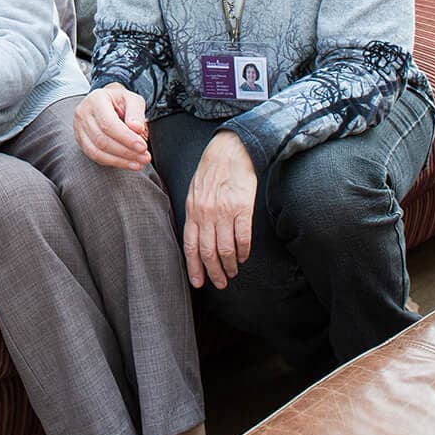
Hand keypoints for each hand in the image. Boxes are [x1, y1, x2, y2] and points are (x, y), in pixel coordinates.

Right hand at [73, 84, 150, 169]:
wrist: (107, 102)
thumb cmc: (120, 102)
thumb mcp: (133, 100)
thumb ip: (136, 113)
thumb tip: (137, 129)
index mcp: (96, 100)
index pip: (108, 124)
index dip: (126, 138)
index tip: (142, 146)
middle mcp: (83, 114)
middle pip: (102, 140)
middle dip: (126, 152)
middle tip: (145, 157)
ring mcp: (79, 129)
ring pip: (97, 151)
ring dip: (120, 160)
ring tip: (139, 162)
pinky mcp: (81, 141)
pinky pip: (95, 157)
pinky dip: (113, 162)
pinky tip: (127, 163)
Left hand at [184, 131, 256, 289]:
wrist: (230, 150)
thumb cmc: (211, 171)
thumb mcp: (194, 191)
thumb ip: (194, 214)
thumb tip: (196, 239)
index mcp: (192, 210)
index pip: (190, 246)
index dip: (194, 267)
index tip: (198, 283)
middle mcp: (205, 214)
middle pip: (208, 252)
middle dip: (213, 272)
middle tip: (221, 283)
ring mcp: (224, 212)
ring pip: (225, 249)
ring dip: (229, 265)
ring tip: (233, 272)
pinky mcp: (242, 208)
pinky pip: (242, 237)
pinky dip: (243, 251)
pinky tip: (244, 257)